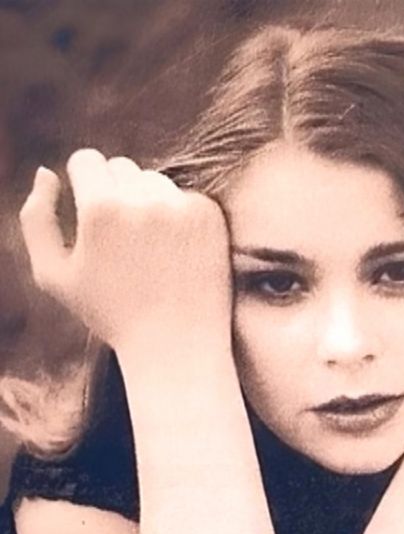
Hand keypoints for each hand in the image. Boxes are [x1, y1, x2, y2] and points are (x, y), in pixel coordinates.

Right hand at [19, 149, 230, 348]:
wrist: (177, 345)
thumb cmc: (111, 315)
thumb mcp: (54, 275)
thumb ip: (36, 219)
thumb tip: (47, 171)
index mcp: (100, 209)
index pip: (87, 160)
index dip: (84, 185)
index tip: (93, 219)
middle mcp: (142, 200)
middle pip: (121, 167)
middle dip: (116, 194)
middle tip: (122, 243)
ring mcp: (180, 206)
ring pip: (154, 181)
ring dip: (147, 203)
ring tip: (148, 252)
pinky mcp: (209, 216)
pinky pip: (184, 198)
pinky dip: (178, 219)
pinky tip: (175, 256)